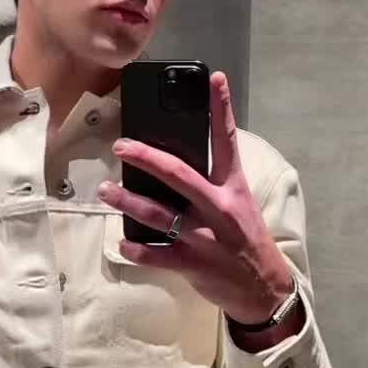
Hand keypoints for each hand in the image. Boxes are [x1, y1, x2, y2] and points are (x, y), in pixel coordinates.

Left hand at [98, 71, 295, 325]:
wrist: (263, 289)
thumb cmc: (247, 242)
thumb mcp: (239, 206)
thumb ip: (213, 184)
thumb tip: (176, 166)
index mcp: (232, 189)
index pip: (227, 142)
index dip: (221, 108)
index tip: (214, 79)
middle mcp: (218, 209)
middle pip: (178, 174)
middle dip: (146, 157)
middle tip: (121, 146)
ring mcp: (204, 237)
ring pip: (158, 214)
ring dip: (127, 201)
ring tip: (105, 191)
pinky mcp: (192, 263)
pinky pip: (155, 254)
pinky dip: (136, 250)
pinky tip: (122, 243)